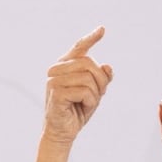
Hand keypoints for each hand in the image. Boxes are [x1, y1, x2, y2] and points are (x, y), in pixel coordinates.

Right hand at [43, 26, 114, 145]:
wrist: (62, 132)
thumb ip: (101, 78)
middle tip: (99, 96)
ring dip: (94, 94)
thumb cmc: (76, 111)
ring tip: (87, 104)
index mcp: (63, 66)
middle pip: (88, 63)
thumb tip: (107, 66)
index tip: (102, 29)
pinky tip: (82, 108)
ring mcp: (53, 81)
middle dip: (100, 80)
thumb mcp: (94, 92)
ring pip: (87, 78)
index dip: (91, 38)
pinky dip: (89, 101)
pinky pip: (84, 91)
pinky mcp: (56, 93)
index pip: (79, 48)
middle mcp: (55, 70)